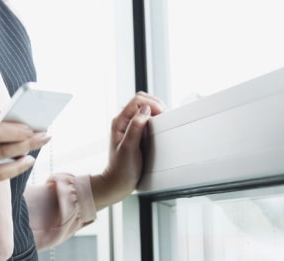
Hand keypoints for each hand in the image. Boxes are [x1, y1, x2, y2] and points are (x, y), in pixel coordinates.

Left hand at [91, 91, 164, 209]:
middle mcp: (123, 121)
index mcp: (119, 121)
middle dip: (155, 104)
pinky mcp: (134, 133)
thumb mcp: (129, 147)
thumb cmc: (122, 168)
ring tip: (163, 119)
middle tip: (165, 115)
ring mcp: (128, 126)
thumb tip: (145, 110)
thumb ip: (136, 127)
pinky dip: (154, 119)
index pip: (137, 101)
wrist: (118, 182)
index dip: (152, 104)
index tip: (162, 114)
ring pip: (143, 109)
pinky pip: (145, 119)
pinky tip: (159, 126)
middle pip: (140, 101)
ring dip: (155, 111)